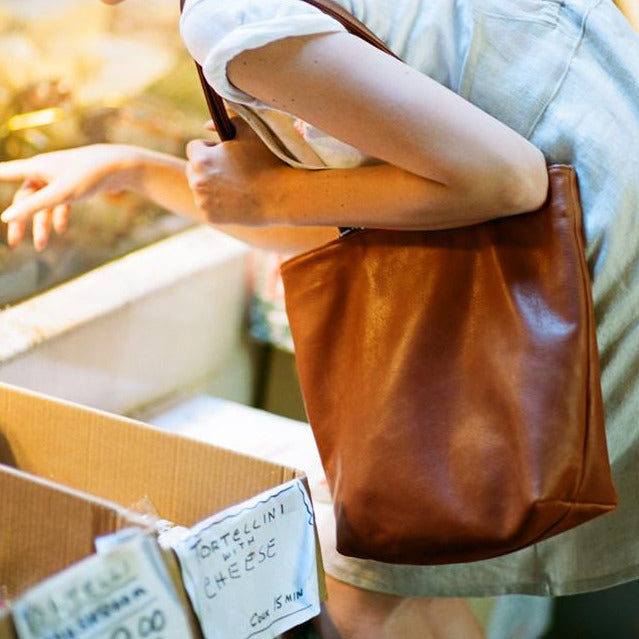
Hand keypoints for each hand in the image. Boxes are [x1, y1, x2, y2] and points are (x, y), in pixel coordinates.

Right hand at [0, 144, 140, 250]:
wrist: (121, 166)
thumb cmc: (90, 175)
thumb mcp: (60, 193)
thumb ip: (34, 206)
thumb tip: (6, 218)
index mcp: (36, 167)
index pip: (5, 173)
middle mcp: (45, 170)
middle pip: (26, 198)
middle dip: (21, 221)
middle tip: (15, 243)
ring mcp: (60, 178)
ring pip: (44, 204)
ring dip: (43, 224)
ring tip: (42, 246)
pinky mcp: (75, 184)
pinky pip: (61, 202)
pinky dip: (60, 216)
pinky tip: (62, 229)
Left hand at [186, 118, 284, 225]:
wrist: (280, 197)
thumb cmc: (267, 162)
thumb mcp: (249, 132)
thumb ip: (226, 121)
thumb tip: (205, 125)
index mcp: (201, 159)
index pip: (194, 148)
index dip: (210, 149)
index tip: (227, 154)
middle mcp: (196, 181)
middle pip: (193, 169)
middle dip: (207, 167)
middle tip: (231, 170)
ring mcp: (202, 201)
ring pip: (200, 188)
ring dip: (211, 185)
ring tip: (235, 185)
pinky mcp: (210, 217)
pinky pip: (207, 206)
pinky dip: (217, 203)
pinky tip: (235, 200)